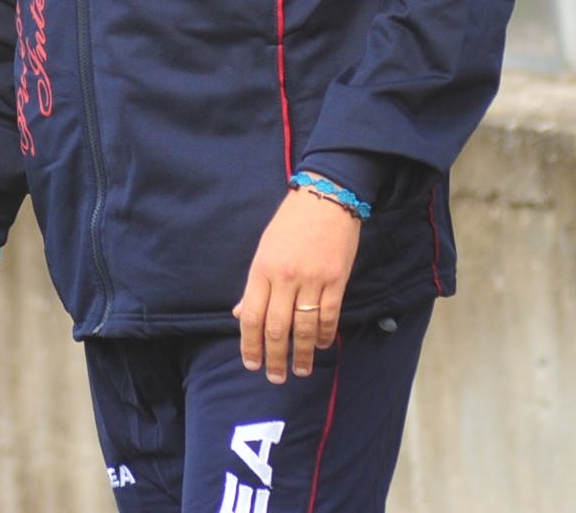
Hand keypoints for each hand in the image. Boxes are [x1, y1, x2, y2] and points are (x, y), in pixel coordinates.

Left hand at [232, 184, 361, 382]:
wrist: (326, 197)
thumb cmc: (291, 223)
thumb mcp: (265, 249)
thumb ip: (254, 285)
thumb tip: (240, 314)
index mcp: (262, 269)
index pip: (252, 316)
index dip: (250, 344)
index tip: (251, 363)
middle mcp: (285, 277)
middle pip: (276, 328)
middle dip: (274, 358)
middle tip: (275, 377)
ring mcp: (312, 280)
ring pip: (303, 327)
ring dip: (301, 354)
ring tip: (301, 370)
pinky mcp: (336, 280)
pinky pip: (328, 315)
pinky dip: (324, 335)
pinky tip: (321, 346)